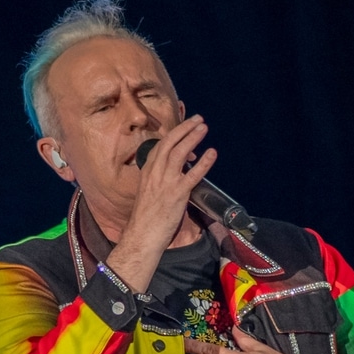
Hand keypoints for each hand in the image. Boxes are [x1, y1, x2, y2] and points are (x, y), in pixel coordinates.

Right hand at [107, 115, 216, 291]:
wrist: (142, 235)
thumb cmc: (145, 218)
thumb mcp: (148, 192)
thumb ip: (159, 181)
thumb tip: (173, 177)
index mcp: (147, 171)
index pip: (160, 146)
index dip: (174, 136)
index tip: (185, 130)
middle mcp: (155, 172)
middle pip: (170, 142)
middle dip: (184, 128)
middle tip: (197, 119)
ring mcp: (166, 182)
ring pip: (180, 152)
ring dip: (193, 137)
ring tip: (204, 128)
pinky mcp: (178, 193)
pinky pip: (193, 174)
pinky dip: (204, 162)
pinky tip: (212, 152)